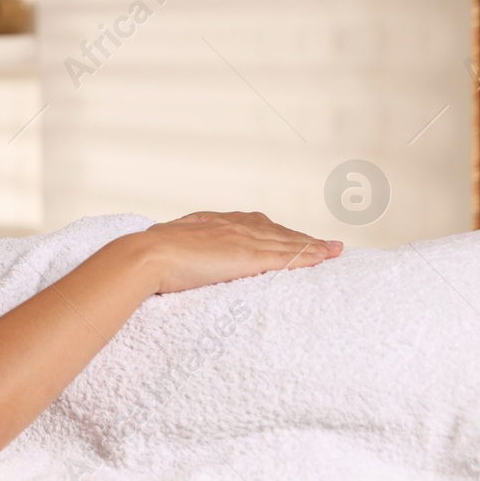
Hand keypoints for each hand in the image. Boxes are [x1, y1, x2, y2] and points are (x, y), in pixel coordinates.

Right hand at [130, 211, 342, 294]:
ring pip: (287, 242)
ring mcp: (242, 239)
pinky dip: (310, 256)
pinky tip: (327, 257)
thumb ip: (175, 248)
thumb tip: (164, 252)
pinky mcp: (249, 256)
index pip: (250, 225)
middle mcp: (231, 225)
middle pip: (275, 230)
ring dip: (314, 246)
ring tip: (334, 250)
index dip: (272, 232)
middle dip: (300, 237)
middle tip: (323, 244)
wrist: (145, 255)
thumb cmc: (145, 255)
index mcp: (211, 223)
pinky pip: (288, 256)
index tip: (286, 236)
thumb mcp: (164, 246)